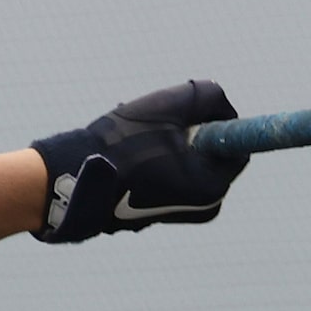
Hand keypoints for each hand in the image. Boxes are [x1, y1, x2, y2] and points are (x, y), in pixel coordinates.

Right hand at [30, 80, 246, 242]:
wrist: (74, 180)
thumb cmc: (123, 144)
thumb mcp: (172, 105)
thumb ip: (209, 97)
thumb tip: (222, 109)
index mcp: (212, 185)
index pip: (235, 145)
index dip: (215, 120)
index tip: (189, 112)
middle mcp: (204, 206)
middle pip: (211, 154)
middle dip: (189, 133)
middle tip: (157, 125)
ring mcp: (181, 213)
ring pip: (188, 163)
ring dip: (170, 145)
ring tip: (138, 141)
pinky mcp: (159, 213)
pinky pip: (170, 177)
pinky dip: (157, 162)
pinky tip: (129, 157)